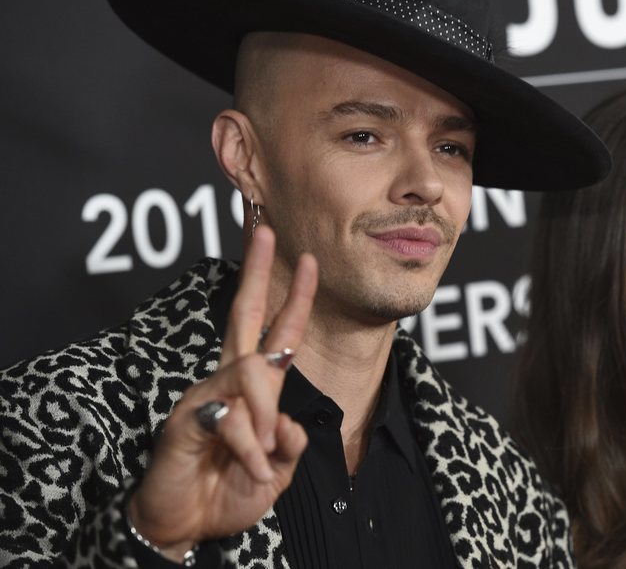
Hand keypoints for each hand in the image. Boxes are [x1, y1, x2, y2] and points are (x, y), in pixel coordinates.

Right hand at [127, 225, 316, 559]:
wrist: (187, 524)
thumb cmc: (229, 490)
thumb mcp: (277, 469)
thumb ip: (289, 443)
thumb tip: (289, 423)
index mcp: (256, 387)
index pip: (278, 333)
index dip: (296, 299)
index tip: (309, 261)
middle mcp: (229, 381)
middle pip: (243, 314)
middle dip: (258, 272)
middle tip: (268, 232)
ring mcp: (205, 395)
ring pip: (249, 373)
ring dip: (265, 417)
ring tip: (260, 458)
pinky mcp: (186, 419)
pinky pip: (229, 418)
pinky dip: (248, 448)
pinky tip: (250, 469)